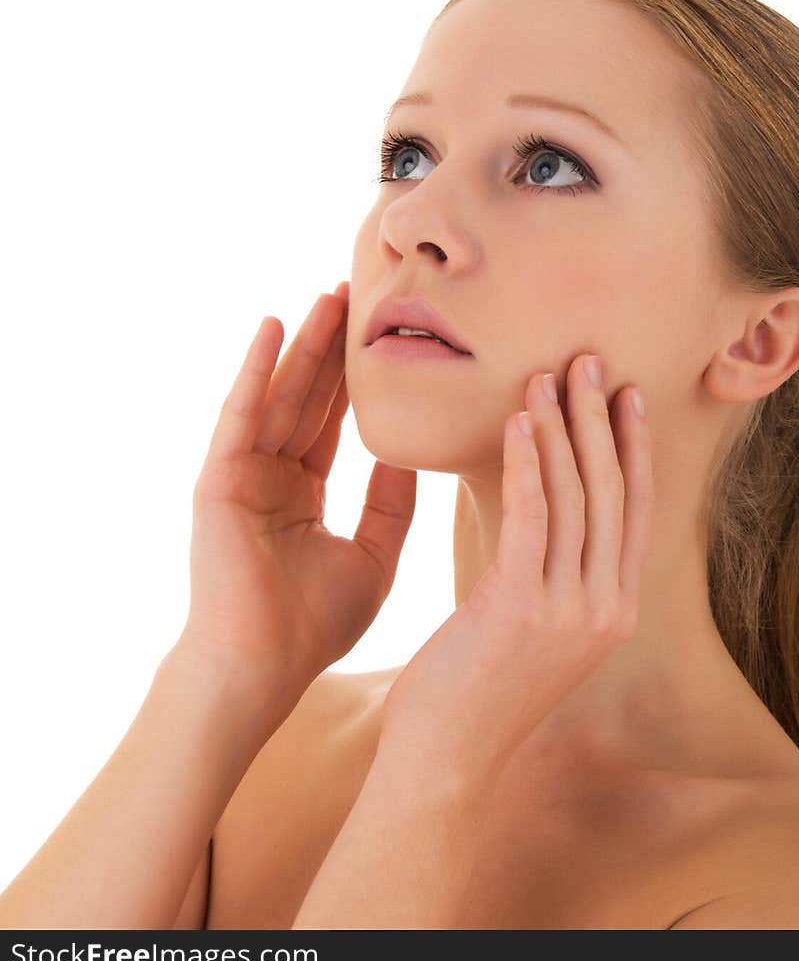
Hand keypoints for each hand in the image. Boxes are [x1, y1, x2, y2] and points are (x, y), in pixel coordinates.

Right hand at [180, 283, 417, 726]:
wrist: (262, 669)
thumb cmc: (314, 625)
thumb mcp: (374, 556)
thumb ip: (393, 505)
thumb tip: (418, 455)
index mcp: (304, 491)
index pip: (336, 420)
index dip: (359, 379)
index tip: (387, 335)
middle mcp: (271, 475)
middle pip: (310, 397)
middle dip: (333, 347)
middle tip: (358, 292)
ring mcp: (241, 473)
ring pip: (279, 395)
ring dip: (303, 344)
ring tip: (328, 294)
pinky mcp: (218, 478)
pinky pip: (241, 414)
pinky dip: (255, 370)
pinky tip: (274, 326)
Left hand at [374, 354, 653, 798]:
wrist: (446, 760)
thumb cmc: (476, 690)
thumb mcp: (532, 628)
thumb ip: (549, 575)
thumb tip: (539, 513)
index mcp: (614, 612)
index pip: (634, 512)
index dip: (632, 449)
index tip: (626, 394)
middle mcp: (605, 608)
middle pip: (612, 492)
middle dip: (603, 420)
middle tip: (592, 360)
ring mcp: (571, 609)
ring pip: (575, 496)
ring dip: (563, 427)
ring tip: (550, 374)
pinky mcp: (523, 605)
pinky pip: (531, 515)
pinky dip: (530, 461)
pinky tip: (520, 419)